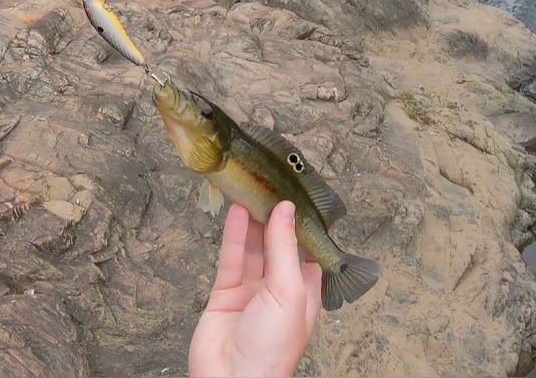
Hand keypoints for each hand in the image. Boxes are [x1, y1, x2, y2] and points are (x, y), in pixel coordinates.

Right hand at [190, 201, 322, 377]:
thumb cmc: (272, 349)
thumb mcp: (289, 292)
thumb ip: (285, 249)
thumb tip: (287, 211)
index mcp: (306, 294)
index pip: (310, 252)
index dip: (305, 226)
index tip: (302, 196)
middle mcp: (280, 290)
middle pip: (279, 246)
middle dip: (277, 218)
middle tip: (273, 185)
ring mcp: (252, 291)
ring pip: (255, 248)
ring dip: (255, 221)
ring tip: (254, 190)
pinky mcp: (226, 293)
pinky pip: (232, 257)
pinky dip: (235, 234)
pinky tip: (238, 211)